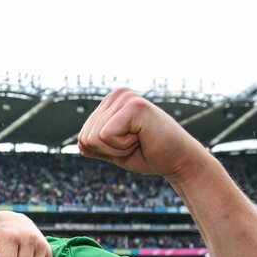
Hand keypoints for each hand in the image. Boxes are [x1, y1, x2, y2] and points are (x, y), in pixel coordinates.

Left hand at [77, 88, 207, 182]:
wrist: (177, 161)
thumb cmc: (148, 154)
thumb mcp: (114, 151)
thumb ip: (95, 145)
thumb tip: (79, 142)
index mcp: (111, 102)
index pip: (83, 135)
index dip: (103, 150)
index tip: (127, 144)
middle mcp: (117, 95)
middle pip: (86, 136)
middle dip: (109, 149)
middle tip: (135, 144)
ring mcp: (126, 97)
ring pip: (94, 137)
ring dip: (117, 148)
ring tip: (139, 140)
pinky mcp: (134, 106)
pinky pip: (106, 136)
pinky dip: (122, 146)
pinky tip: (141, 138)